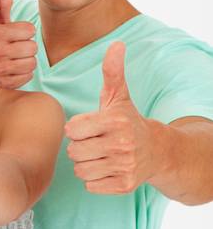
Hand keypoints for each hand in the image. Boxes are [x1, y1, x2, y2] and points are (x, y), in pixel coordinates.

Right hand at [0, 0, 36, 88]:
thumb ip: (2, 3)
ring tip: (14, 59)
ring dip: (26, 61)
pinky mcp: (4, 83)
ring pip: (32, 62)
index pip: (30, 30)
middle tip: (14, 48)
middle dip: (26, 47)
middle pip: (33, 47)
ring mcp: (0, 69)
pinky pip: (28, 76)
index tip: (13, 36)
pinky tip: (12, 70)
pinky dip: (23, 73)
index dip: (24, 32)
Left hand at [64, 42, 156, 194]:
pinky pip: (90, 185)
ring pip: (80, 170)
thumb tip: (116, 43)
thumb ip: (112, 71)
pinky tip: (106, 168)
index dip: (76, 128)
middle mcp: (121, 144)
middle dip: (80, 147)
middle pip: (74, 152)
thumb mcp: (119, 96)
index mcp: (115, 121)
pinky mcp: (124, 185)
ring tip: (98, 155)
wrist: (156, 151)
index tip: (89, 126)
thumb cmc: (127, 120)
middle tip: (94, 142)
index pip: (72, 130)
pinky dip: (94, 179)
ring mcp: (124, 166)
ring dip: (85, 163)